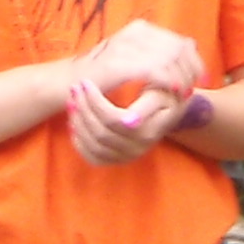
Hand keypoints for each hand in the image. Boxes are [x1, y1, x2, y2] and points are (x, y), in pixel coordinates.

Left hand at [65, 76, 195, 165]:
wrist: (170, 109)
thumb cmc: (164, 95)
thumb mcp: (161, 94)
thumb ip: (146, 106)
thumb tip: (128, 122)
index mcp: (148, 131)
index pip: (113, 119)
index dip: (95, 101)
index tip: (85, 83)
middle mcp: (137, 148)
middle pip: (100, 133)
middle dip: (83, 109)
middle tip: (74, 88)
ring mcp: (127, 156)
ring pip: (93, 145)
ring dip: (78, 123)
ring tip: (72, 101)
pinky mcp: (118, 160)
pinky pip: (92, 158)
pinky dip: (79, 142)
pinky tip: (74, 124)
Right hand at [72, 17, 204, 105]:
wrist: (68, 82)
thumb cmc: (102, 76)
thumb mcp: (132, 60)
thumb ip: (155, 56)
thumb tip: (187, 55)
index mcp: (141, 29)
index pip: (181, 42)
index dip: (196, 62)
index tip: (202, 80)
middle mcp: (136, 33)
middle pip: (180, 49)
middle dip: (192, 71)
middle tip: (195, 90)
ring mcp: (127, 46)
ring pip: (170, 59)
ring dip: (182, 78)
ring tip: (184, 94)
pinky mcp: (120, 63)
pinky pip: (155, 70)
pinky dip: (169, 81)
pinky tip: (173, 92)